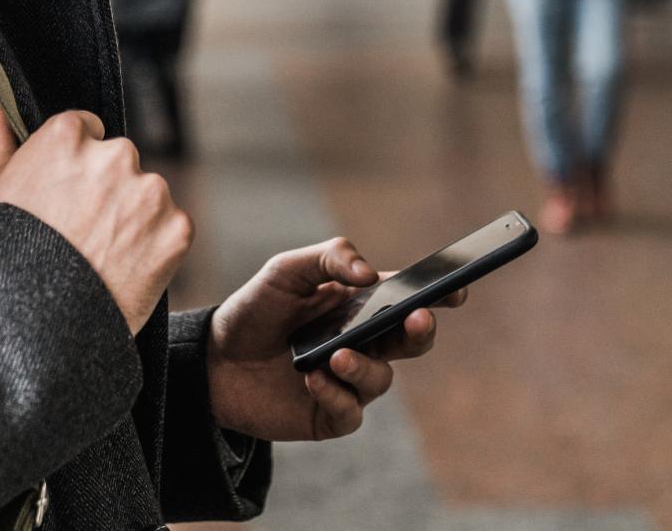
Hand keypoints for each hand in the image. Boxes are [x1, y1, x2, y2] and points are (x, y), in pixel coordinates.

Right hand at [0, 72, 192, 334]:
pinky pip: (172, 228)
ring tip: (97, 259)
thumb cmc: (3, 254)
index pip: (87, 133)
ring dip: (132, 220)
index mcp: (67, 135)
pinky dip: (156, 249)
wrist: (33, 331)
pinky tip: (124, 272)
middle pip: (119, 162)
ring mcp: (148, 191)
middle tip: (77, 237)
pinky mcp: (177, 228)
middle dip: (105, 192)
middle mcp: (113, 154)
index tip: (60, 203)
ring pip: (147, 195)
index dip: (73, 171)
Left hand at [207, 237, 466, 442]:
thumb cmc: (257, 308)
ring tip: (334, 356)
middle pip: (411, 340)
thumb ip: (329, 257)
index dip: (437, 294)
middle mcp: (363, 341)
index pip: (407, 296)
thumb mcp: (286, 270)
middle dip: (421, 331)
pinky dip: (336, 394)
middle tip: (417, 318)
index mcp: (360, 303)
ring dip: (363, 366)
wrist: (214, 361)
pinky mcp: (330, 413)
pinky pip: (351, 410)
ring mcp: (349, 379)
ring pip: (382, 377)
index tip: (457, 289)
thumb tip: (370, 272)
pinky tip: (311, 378)